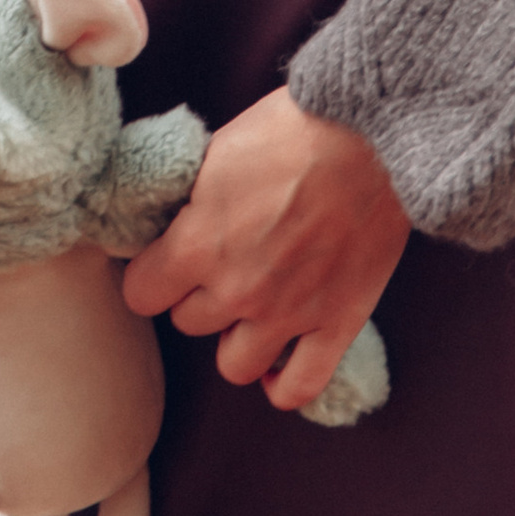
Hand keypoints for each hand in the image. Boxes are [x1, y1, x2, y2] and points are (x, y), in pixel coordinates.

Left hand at [122, 90, 406, 413]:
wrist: (373, 137)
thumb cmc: (295, 128)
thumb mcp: (219, 150)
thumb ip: (191, 200)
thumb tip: (171, 219)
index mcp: (198, 244)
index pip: (141, 293)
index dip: (151, 273)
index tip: (164, 260)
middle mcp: (237, 290)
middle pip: (187, 322)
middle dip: (198, 294)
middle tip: (220, 266)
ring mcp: (288, 314)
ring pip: (234, 365)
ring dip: (236, 337)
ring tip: (251, 307)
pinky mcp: (336, 324)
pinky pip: (299, 387)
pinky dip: (284, 383)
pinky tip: (280, 359)